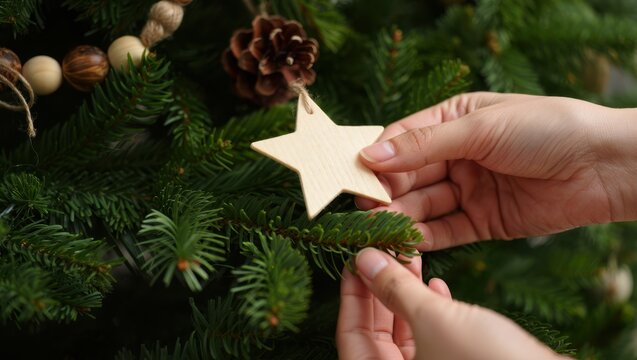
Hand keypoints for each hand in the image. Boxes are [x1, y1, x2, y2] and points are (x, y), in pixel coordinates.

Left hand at [336, 248, 565, 359]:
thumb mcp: (434, 320)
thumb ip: (395, 289)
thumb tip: (364, 259)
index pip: (351, 336)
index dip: (350, 296)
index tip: (354, 259)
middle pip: (377, 332)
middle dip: (382, 289)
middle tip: (385, 252)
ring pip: (407, 332)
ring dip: (408, 295)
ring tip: (414, 260)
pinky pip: (433, 338)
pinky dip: (434, 311)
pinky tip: (441, 286)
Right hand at [357, 93, 636, 249]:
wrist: (606, 166)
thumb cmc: (546, 129)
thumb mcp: (480, 127)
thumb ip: (423, 145)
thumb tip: (369, 154)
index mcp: (453, 120)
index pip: (403, 140)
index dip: (378, 158)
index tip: (355, 175)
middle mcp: (457, 155)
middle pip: (409, 176)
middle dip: (387, 193)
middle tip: (365, 210)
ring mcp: (469, 189)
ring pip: (423, 205)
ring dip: (402, 217)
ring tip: (382, 230)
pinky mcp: (483, 221)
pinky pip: (446, 230)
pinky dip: (426, 237)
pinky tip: (408, 241)